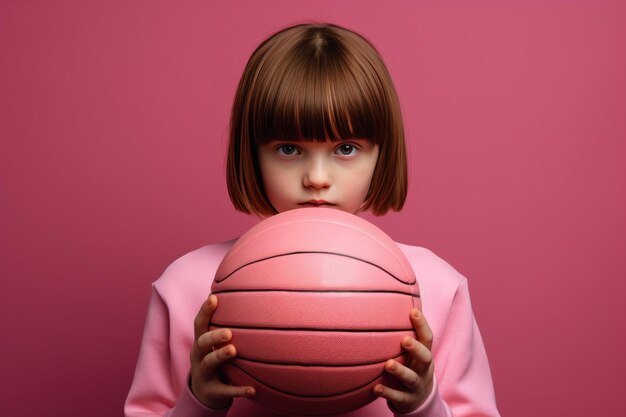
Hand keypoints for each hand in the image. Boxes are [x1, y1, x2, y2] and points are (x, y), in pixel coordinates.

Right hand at [190, 294, 255, 408]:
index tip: (214, 298)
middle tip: (228, 332)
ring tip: (233, 350)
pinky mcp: (213, 392)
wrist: (204, 393)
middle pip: (201, 343)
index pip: (199, 324)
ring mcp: (204, 375)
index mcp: (200, 342)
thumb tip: (245, 296)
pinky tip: (253, 389)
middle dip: (213, 336)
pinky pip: (226, 391)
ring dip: (220, 356)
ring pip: (209, 364)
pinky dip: (239, 390)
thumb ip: (224, 326)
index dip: (205, 311)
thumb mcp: (214, 344)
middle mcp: (199, 357)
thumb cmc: (214, 359)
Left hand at [374, 308, 434, 412]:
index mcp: (424, 355)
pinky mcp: (407, 400)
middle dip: (415, 349)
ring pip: (411, 378)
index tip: (413, 311)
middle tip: (404, 340)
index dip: (422, 325)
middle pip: (425, 358)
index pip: (427, 338)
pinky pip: (398, 397)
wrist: (420, 400)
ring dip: (400, 371)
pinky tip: (376, 388)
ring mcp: (416, 386)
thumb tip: (388, 301)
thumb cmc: (411, 367)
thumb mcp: (412, 353)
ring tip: (387, 364)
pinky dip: (388, 392)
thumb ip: (404, 333)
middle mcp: (423, 369)